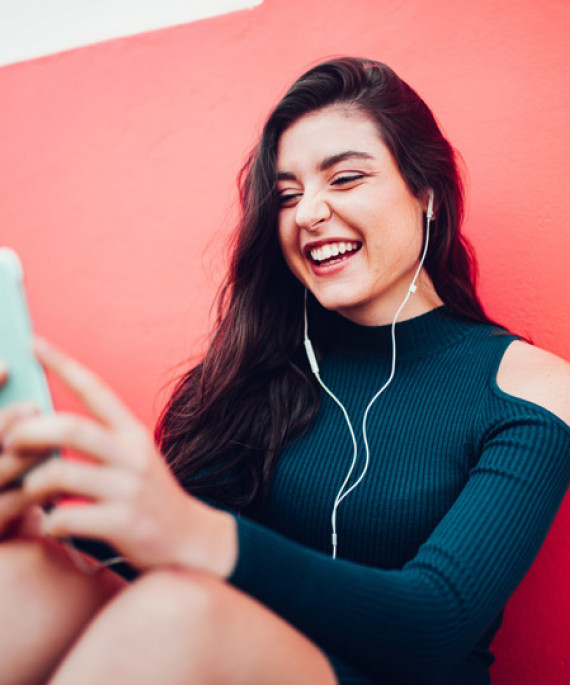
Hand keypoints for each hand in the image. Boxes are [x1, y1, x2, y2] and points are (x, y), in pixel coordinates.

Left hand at [1, 341, 236, 576]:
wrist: (190, 539)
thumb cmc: (150, 497)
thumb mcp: (134, 459)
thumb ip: (101, 442)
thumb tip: (46, 427)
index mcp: (133, 433)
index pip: (95, 389)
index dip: (63, 364)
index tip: (34, 342)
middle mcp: (133, 455)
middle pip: (72, 429)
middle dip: (30, 431)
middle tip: (7, 440)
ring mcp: (130, 489)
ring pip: (63, 474)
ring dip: (33, 482)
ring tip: (28, 490)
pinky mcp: (125, 523)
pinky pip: (69, 518)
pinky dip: (51, 521)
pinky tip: (53, 524)